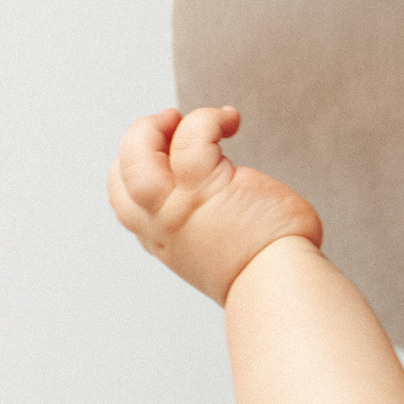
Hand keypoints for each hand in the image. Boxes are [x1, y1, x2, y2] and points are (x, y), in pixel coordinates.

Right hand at [108, 106, 321, 303]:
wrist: (281, 287)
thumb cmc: (271, 270)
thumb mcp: (222, 253)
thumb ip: (207, 229)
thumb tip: (227, 209)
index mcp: (164, 241)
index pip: (126, 201)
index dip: (133, 170)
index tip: (162, 155)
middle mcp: (162, 224)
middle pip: (122, 173)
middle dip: (138, 139)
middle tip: (168, 122)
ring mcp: (178, 205)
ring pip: (139, 153)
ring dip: (155, 126)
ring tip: (184, 116)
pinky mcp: (206, 187)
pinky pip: (191, 138)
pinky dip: (206, 119)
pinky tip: (231, 120)